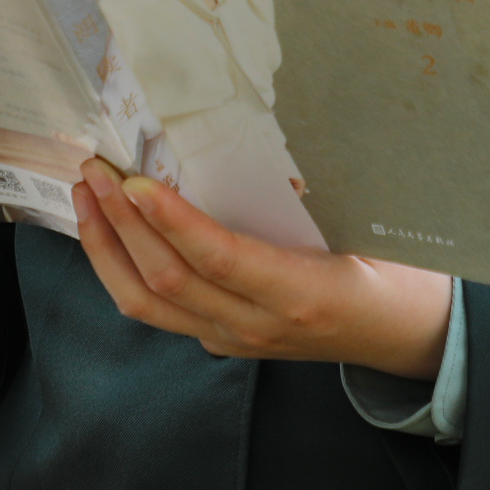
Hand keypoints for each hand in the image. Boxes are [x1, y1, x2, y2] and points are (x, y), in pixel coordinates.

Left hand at [74, 159, 450, 378]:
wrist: (402, 335)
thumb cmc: (390, 272)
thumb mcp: (364, 229)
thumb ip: (308, 200)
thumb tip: (251, 148)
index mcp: (301, 295)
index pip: (220, 260)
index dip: (173, 222)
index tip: (138, 182)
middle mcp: (258, 327)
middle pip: (168, 282)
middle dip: (122, 223)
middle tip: (97, 170)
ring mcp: (233, 340)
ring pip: (147, 304)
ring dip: (107, 248)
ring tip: (86, 197)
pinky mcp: (219, 341)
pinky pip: (156, 310)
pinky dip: (122, 269)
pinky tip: (108, 233)